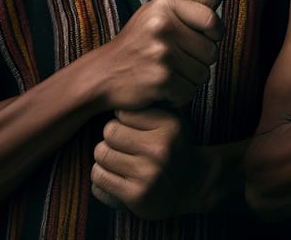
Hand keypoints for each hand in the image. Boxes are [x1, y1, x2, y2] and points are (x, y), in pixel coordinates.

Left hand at [91, 107, 209, 218]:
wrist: (192, 187)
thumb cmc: (173, 148)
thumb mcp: (171, 121)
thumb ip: (148, 106)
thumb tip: (116, 93)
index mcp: (170, 125)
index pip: (123, 112)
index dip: (124, 120)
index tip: (133, 129)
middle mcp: (160, 148)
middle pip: (109, 132)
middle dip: (112, 139)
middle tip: (124, 146)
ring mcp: (148, 173)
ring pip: (100, 155)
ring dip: (105, 159)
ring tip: (121, 162)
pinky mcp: (136, 196)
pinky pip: (98, 180)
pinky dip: (102, 179)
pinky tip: (118, 178)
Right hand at [95, 0, 223, 110]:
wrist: (101, 75)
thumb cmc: (135, 46)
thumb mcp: (153, 17)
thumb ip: (183, 15)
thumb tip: (218, 26)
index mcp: (164, 6)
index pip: (211, 19)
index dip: (216, 34)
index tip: (209, 40)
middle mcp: (163, 26)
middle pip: (211, 51)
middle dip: (201, 61)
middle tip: (181, 63)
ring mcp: (162, 53)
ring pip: (203, 74)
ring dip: (191, 80)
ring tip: (171, 75)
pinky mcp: (161, 79)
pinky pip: (190, 91)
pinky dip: (180, 95)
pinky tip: (164, 89)